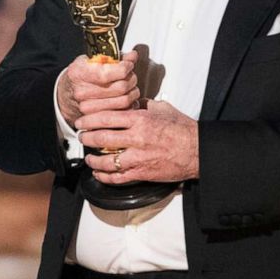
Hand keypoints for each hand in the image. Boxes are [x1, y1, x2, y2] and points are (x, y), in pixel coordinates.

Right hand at [56, 50, 140, 125]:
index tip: (128, 65)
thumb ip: (114, 57)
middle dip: (131, 79)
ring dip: (133, 92)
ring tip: (130, 87)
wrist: (69, 93)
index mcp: (79, 73)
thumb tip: (132, 56)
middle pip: (120, 87)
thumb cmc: (83, 73)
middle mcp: (81, 92)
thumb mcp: (93, 60)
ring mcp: (88, 108)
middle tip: (131, 76)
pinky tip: (126, 98)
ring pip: (125, 101)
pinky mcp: (98, 120)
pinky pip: (124, 112)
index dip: (124, 67)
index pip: (108, 73)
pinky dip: (130, 105)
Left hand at [80, 100, 198, 183]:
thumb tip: (132, 101)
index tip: (81, 121)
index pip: (106, 117)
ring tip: (88, 158)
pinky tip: (99, 174)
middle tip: (81, 137)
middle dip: (86, 138)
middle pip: (101, 138)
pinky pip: (118, 177)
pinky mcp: (142, 173)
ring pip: (106, 160)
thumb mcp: (163, 109)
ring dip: (93, 160)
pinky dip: (105, 177)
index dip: (89, 119)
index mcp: (140, 119)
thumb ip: (144, 105)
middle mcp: (137, 138)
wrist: (198, 150)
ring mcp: (138, 157)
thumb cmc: (183, 129)